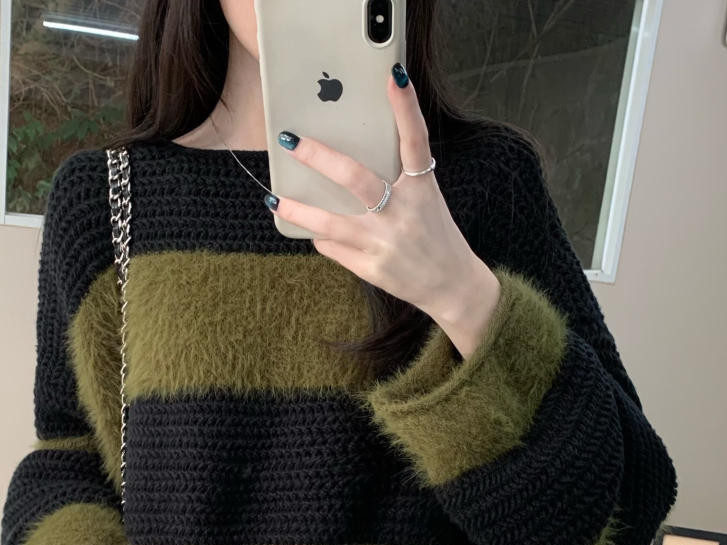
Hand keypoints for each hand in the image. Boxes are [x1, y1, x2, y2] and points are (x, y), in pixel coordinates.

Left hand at [267, 65, 500, 358]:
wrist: (452, 285)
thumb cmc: (434, 234)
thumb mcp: (426, 200)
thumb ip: (398, 180)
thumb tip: (347, 162)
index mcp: (421, 189)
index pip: (416, 141)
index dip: (406, 108)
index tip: (394, 76)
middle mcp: (403, 213)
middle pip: (357, 179)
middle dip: (320, 158)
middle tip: (292, 140)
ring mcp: (384, 243)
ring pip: (331, 222)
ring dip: (299, 210)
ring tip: (274, 199)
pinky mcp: (371, 268)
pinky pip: (334, 247)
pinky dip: (320, 236)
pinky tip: (310, 228)